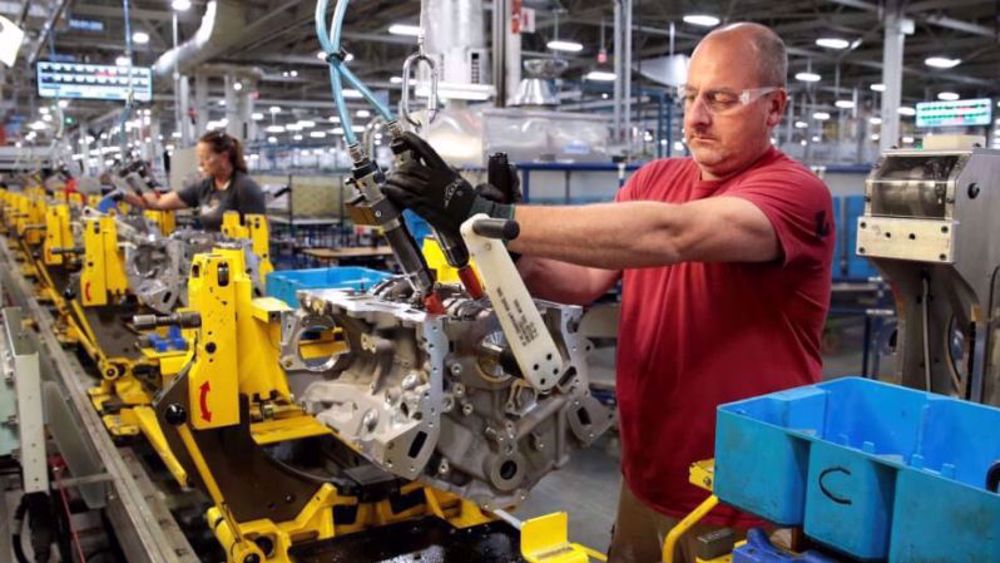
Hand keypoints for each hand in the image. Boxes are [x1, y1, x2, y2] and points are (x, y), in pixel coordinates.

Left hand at [383, 132, 512, 235]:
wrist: (472, 217)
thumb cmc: (468, 201)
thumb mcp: (458, 180)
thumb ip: (444, 172)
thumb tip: (436, 167)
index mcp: (443, 170)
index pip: (425, 150)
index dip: (412, 140)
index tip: (404, 135)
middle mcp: (433, 179)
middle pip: (409, 166)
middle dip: (399, 168)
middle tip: (396, 172)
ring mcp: (426, 192)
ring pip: (403, 180)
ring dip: (393, 179)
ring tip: (390, 181)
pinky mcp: (421, 206)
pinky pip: (402, 195)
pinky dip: (392, 191)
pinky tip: (387, 189)